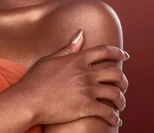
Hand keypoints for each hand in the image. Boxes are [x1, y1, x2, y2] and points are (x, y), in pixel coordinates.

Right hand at [13, 30, 128, 126]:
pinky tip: (116, 120)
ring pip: (116, 93)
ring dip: (122, 100)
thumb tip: (81, 33)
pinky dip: (115, 118)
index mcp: (77, 59)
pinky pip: (109, 112)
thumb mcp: (50, 58)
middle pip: (116, 73)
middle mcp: (86, 73)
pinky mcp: (86, 107)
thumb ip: (68, 48)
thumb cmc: (35, 79)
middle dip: (123, 80)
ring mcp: (87, 90)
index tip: (125, 56)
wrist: (28, 99)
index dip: (117, 52)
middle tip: (123, 85)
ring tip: (120, 104)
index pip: (104, 51)